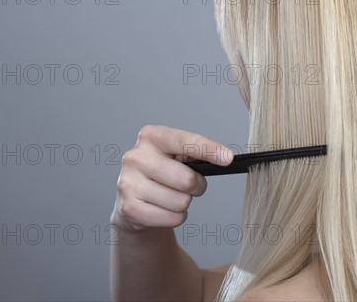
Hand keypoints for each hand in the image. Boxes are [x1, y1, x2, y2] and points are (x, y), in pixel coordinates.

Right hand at [110, 125, 233, 231]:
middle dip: (197, 186)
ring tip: (171, 196)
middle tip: (190, 185)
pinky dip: (175, 217)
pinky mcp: (128, 209)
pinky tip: (163, 208)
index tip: (228, 158)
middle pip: (186, 179)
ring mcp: (128, 183)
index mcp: (150, 136)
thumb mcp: (177, 155)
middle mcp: (135, 157)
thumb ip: (197, 152)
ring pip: (181, 202)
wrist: (133, 197)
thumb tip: (226, 158)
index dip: (209, 150)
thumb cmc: (163, 172)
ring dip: (184, 203)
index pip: (185, 141)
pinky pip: (173, 218)